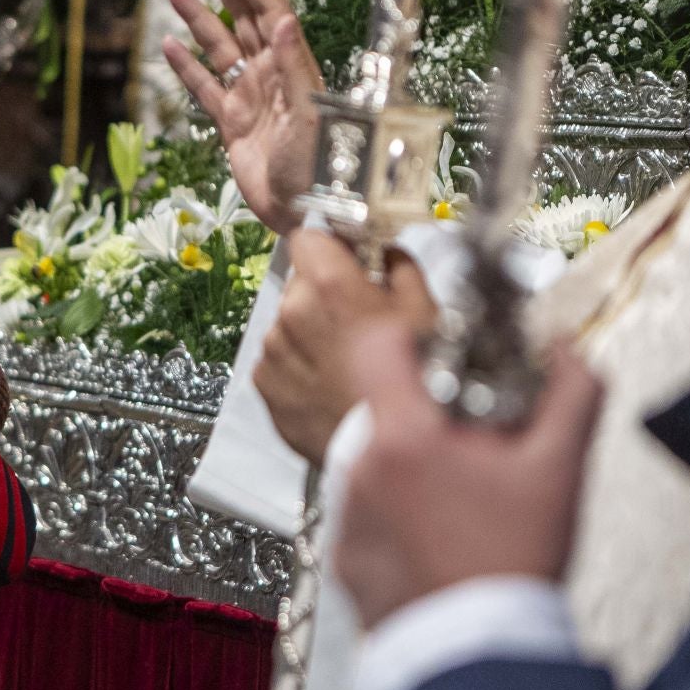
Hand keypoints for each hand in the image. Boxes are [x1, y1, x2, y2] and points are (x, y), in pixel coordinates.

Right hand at [162, 0, 325, 234]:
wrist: (305, 209)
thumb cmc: (318, 162)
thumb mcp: (309, 112)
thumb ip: (293, 65)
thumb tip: (283, 20)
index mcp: (292, 65)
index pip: (269, 11)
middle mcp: (271, 74)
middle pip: (244, 19)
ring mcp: (250, 97)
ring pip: (220, 48)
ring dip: (199, 19)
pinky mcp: (232, 123)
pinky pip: (205, 88)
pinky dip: (187, 67)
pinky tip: (170, 45)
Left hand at [254, 230, 435, 463]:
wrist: (391, 451)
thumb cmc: (417, 380)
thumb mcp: (426, 313)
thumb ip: (400, 269)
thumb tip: (386, 253)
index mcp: (329, 285)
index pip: (308, 238)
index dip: (329, 248)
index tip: (346, 262)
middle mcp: (292, 312)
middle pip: (300, 283)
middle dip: (324, 295)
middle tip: (357, 323)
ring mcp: (273, 349)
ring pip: (288, 323)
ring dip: (309, 333)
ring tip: (344, 362)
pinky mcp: (263, 383)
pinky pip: (278, 359)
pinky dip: (298, 366)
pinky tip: (327, 384)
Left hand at [335, 322, 603, 629]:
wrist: (481, 659)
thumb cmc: (517, 562)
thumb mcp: (560, 471)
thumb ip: (572, 395)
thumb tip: (567, 350)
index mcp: (404, 439)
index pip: (375, 347)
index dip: (408, 338)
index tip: (444, 358)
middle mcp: (360, 473)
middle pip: (386, 414)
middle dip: (431, 420)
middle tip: (478, 450)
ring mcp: (345, 519)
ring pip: (379, 467)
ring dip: (416, 473)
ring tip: (467, 507)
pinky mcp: (342, 560)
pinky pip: (369, 517)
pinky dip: (401, 520)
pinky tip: (443, 544)